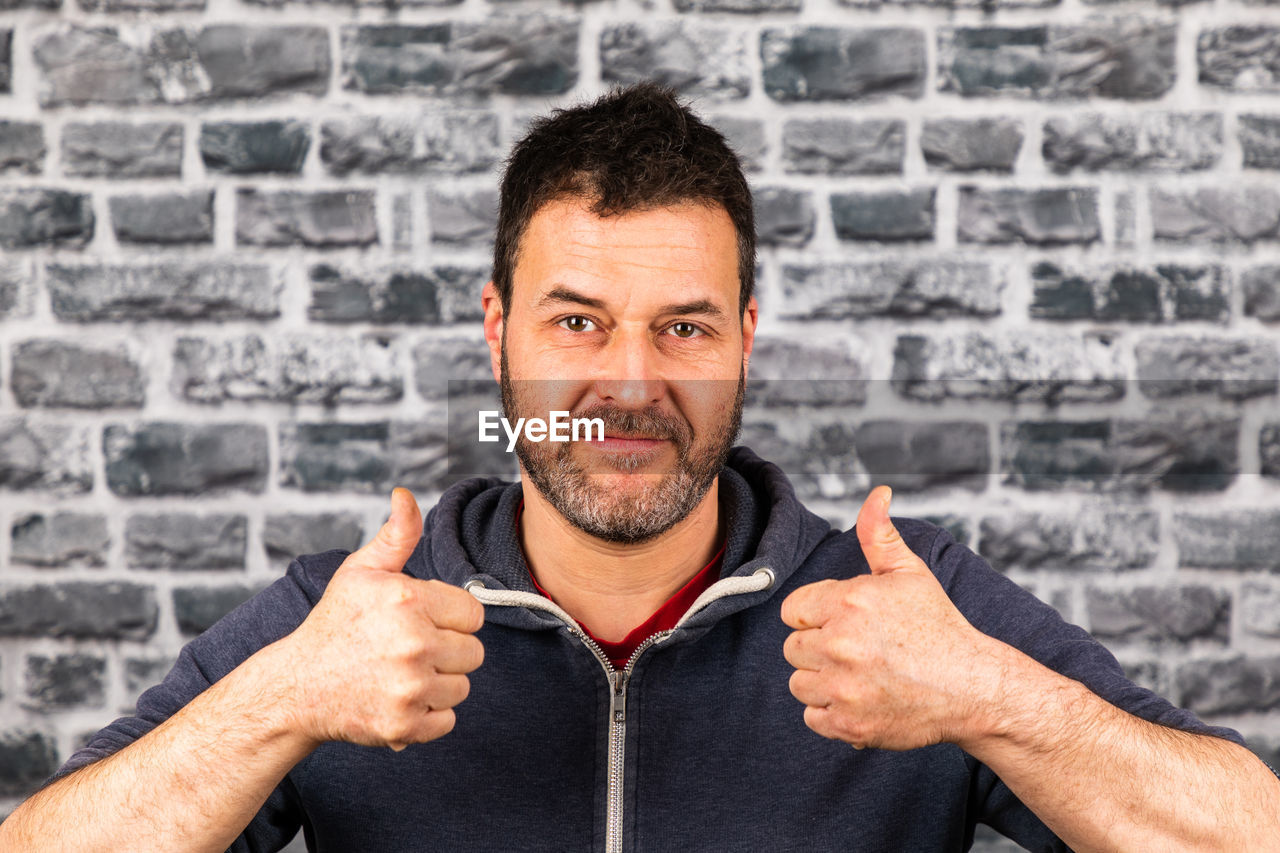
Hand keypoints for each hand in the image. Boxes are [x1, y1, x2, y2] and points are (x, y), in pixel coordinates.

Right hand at [283, 487, 485, 750]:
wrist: (296, 686)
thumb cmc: (336, 624)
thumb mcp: (361, 572)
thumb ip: (396, 535)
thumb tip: (405, 496)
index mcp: (409, 599)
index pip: (473, 614)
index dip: (450, 617)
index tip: (422, 621)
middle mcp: (413, 643)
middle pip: (473, 653)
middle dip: (447, 651)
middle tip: (409, 651)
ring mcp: (409, 687)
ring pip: (462, 687)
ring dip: (439, 684)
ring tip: (402, 675)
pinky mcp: (403, 725)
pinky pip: (448, 720)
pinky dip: (428, 716)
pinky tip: (398, 700)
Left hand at [781, 486, 998, 750]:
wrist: (972, 687)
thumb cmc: (938, 627)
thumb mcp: (910, 574)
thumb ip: (879, 534)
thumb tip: (877, 494)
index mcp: (848, 602)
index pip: (793, 610)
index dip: (817, 615)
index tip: (846, 622)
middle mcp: (840, 644)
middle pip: (793, 647)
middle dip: (819, 647)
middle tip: (859, 651)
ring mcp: (843, 687)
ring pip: (799, 683)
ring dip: (822, 681)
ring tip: (861, 675)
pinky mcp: (848, 724)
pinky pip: (812, 717)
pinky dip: (831, 713)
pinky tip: (861, 699)